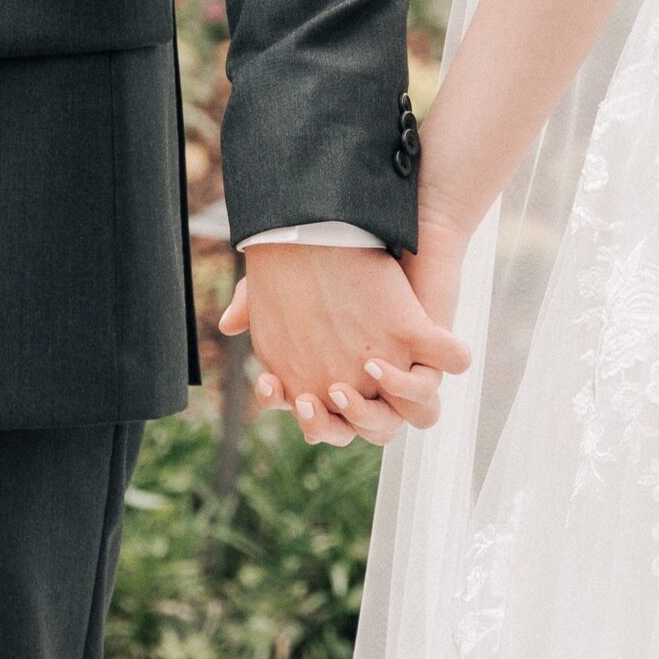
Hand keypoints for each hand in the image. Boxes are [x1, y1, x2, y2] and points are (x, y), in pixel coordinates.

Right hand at [219, 243, 469, 446]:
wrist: (383, 225)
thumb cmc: (333, 255)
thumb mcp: (288, 280)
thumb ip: (256, 302)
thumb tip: (228, 324)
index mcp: (333, 379)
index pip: (309, 415)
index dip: (286, 407)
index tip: (268, 383)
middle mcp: (369, 388)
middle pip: (347, 432)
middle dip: (323, 426)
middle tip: (306, 398)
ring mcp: (402, 379)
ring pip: (387, 427)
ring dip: (365, 417)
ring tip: (343, 388)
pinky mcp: (430, 360)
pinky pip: (424, 396)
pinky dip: (404, 389)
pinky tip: (379, 364)